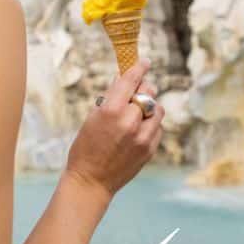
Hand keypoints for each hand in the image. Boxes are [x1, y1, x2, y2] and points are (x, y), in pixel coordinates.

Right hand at [66, 59, 164, 198]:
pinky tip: (138, 131)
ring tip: (136, 115)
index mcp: (111, 111)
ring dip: (150, 108)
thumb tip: (122, 79)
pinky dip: (151, 124)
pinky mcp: (150, 149)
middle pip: (148, 93)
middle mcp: (130, 122)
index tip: (145, 61)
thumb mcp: (92, 119)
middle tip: (136, 94)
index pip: (131, 81)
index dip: (139, 68)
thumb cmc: (85, 148)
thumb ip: (110, 98)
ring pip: (158, 110)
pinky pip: (158, 127)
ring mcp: (142, 137)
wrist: (91, 182)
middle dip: (143, 90)